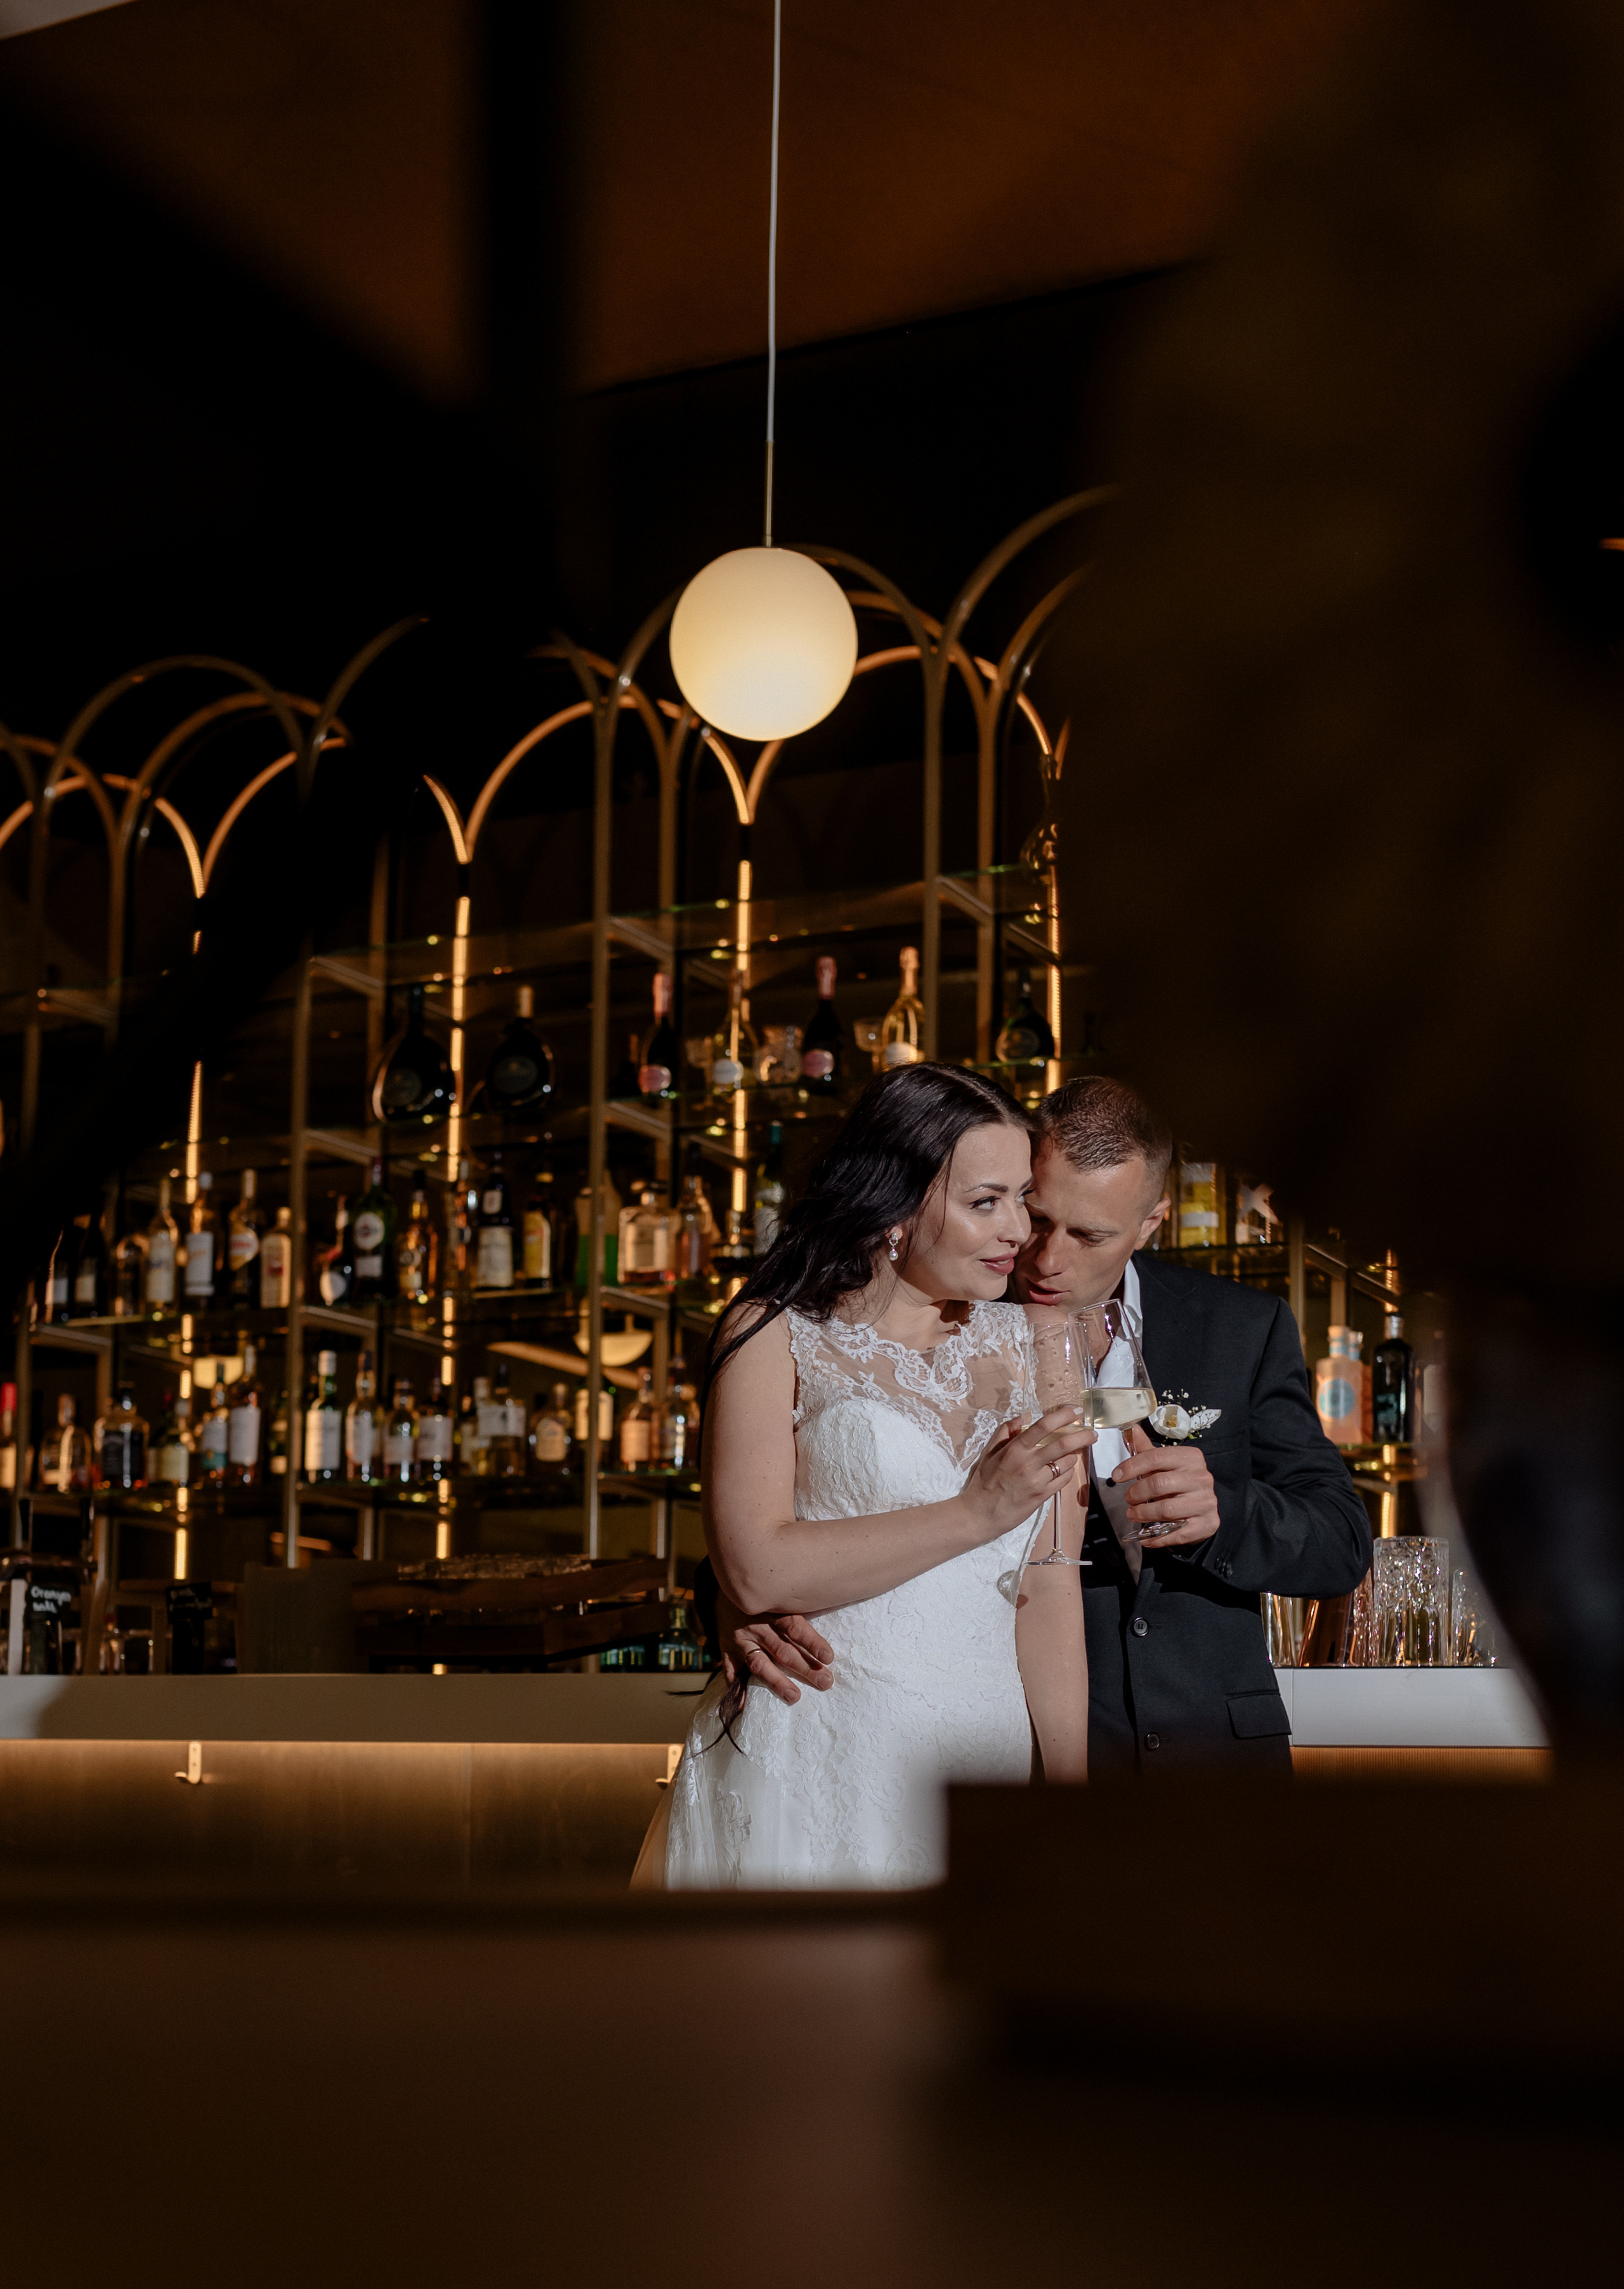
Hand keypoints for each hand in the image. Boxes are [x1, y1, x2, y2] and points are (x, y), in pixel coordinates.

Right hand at [714, 1578, 834, 1707]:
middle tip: (824, 1683)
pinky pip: (731, 1671)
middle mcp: (756, 1625)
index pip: (795, 1627)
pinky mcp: (726, 1649)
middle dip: (805, 1669)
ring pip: (760, 1665)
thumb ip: (799, 1604)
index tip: (828, 1658)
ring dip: (777, 1682)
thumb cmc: (763, 1589)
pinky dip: (738, 1689)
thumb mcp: (781, 1591)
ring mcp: (740, 1639)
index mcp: (773, 1609)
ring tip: (794, 1697)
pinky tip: (744, 1705)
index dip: (812, 1642)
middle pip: (783, 1651)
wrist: (727, 1580)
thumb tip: (830, 1604)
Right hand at [968, 1407, 1096, 1537]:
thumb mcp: (989, 1452)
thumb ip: (1005, 1432)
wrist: (981, 1514)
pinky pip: (1064, 1479)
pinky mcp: (1042, 1496)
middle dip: (1082, 1436)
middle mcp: (1028, 1463)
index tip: (1075, 1410)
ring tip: (1077, 1450)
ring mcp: (1037, 1481)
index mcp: (1015, 1449)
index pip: (1043, 1426)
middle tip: (1093, 1432)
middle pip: (1062, 1444)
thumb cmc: (984, 1481)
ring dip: (1075, 1454)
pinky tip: (1066, 1467)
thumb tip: (1024, 1416)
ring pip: (1066, 1463)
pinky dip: (1069, 1471)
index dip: (1062, 1416)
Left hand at [1111, 1424, 1221, 1546]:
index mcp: (1191, 1458)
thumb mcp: (1166, 1465)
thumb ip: (1148, 1451)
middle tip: (1128, 1499)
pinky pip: (1178, 1533)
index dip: (1132, 1466)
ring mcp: (1206, 1502)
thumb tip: (1132, 1428)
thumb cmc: (1180, 1484)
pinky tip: (1146, 1537)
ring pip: (1167, 1509)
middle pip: (1159, 1484)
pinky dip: (1157, 1537)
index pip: (1156, 1457)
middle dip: (1137, 1493)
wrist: (1205, 1508)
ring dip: (1144, 1514)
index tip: (1116, 1476)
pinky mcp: (1207, 1524)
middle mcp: (1201, 1478)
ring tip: (1133, 1514)